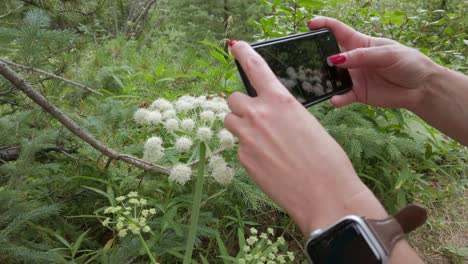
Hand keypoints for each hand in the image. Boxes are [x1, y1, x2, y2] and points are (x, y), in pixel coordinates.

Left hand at [225, 41, 386, 234]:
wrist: (324, 193)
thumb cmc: (326, 158)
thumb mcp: (306, 123)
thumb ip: (282, 113)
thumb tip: (270, 116)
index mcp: (280, 100)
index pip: (256, 68)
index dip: (244, 54)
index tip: (235, 46)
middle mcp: (259, 114)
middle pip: (232, 98)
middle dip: (242, 106)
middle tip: (257, 118)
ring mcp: (247, 137)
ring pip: (230, 121)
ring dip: (240, 125)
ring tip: (262, 140)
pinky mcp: (242, 158)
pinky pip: (239, 146)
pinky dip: (249, 150)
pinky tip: (268, 162)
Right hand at [308, 16, 439, 110]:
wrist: (421, 87)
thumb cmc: (407, 63)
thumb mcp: (387, 54)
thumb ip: (361, 56)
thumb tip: (335, 59)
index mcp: (361, 43)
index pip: (338, 31)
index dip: (324, 25)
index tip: (310, 25)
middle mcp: (353, 60)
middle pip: (330, 54)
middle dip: (317, 54)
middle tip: (305, 58)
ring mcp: (354, 77)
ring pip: (333, 77)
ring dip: (324, 79)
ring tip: (317, 81)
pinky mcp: (357, 93)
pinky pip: (343, 96)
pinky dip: (337, 99)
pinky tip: (334, 100)